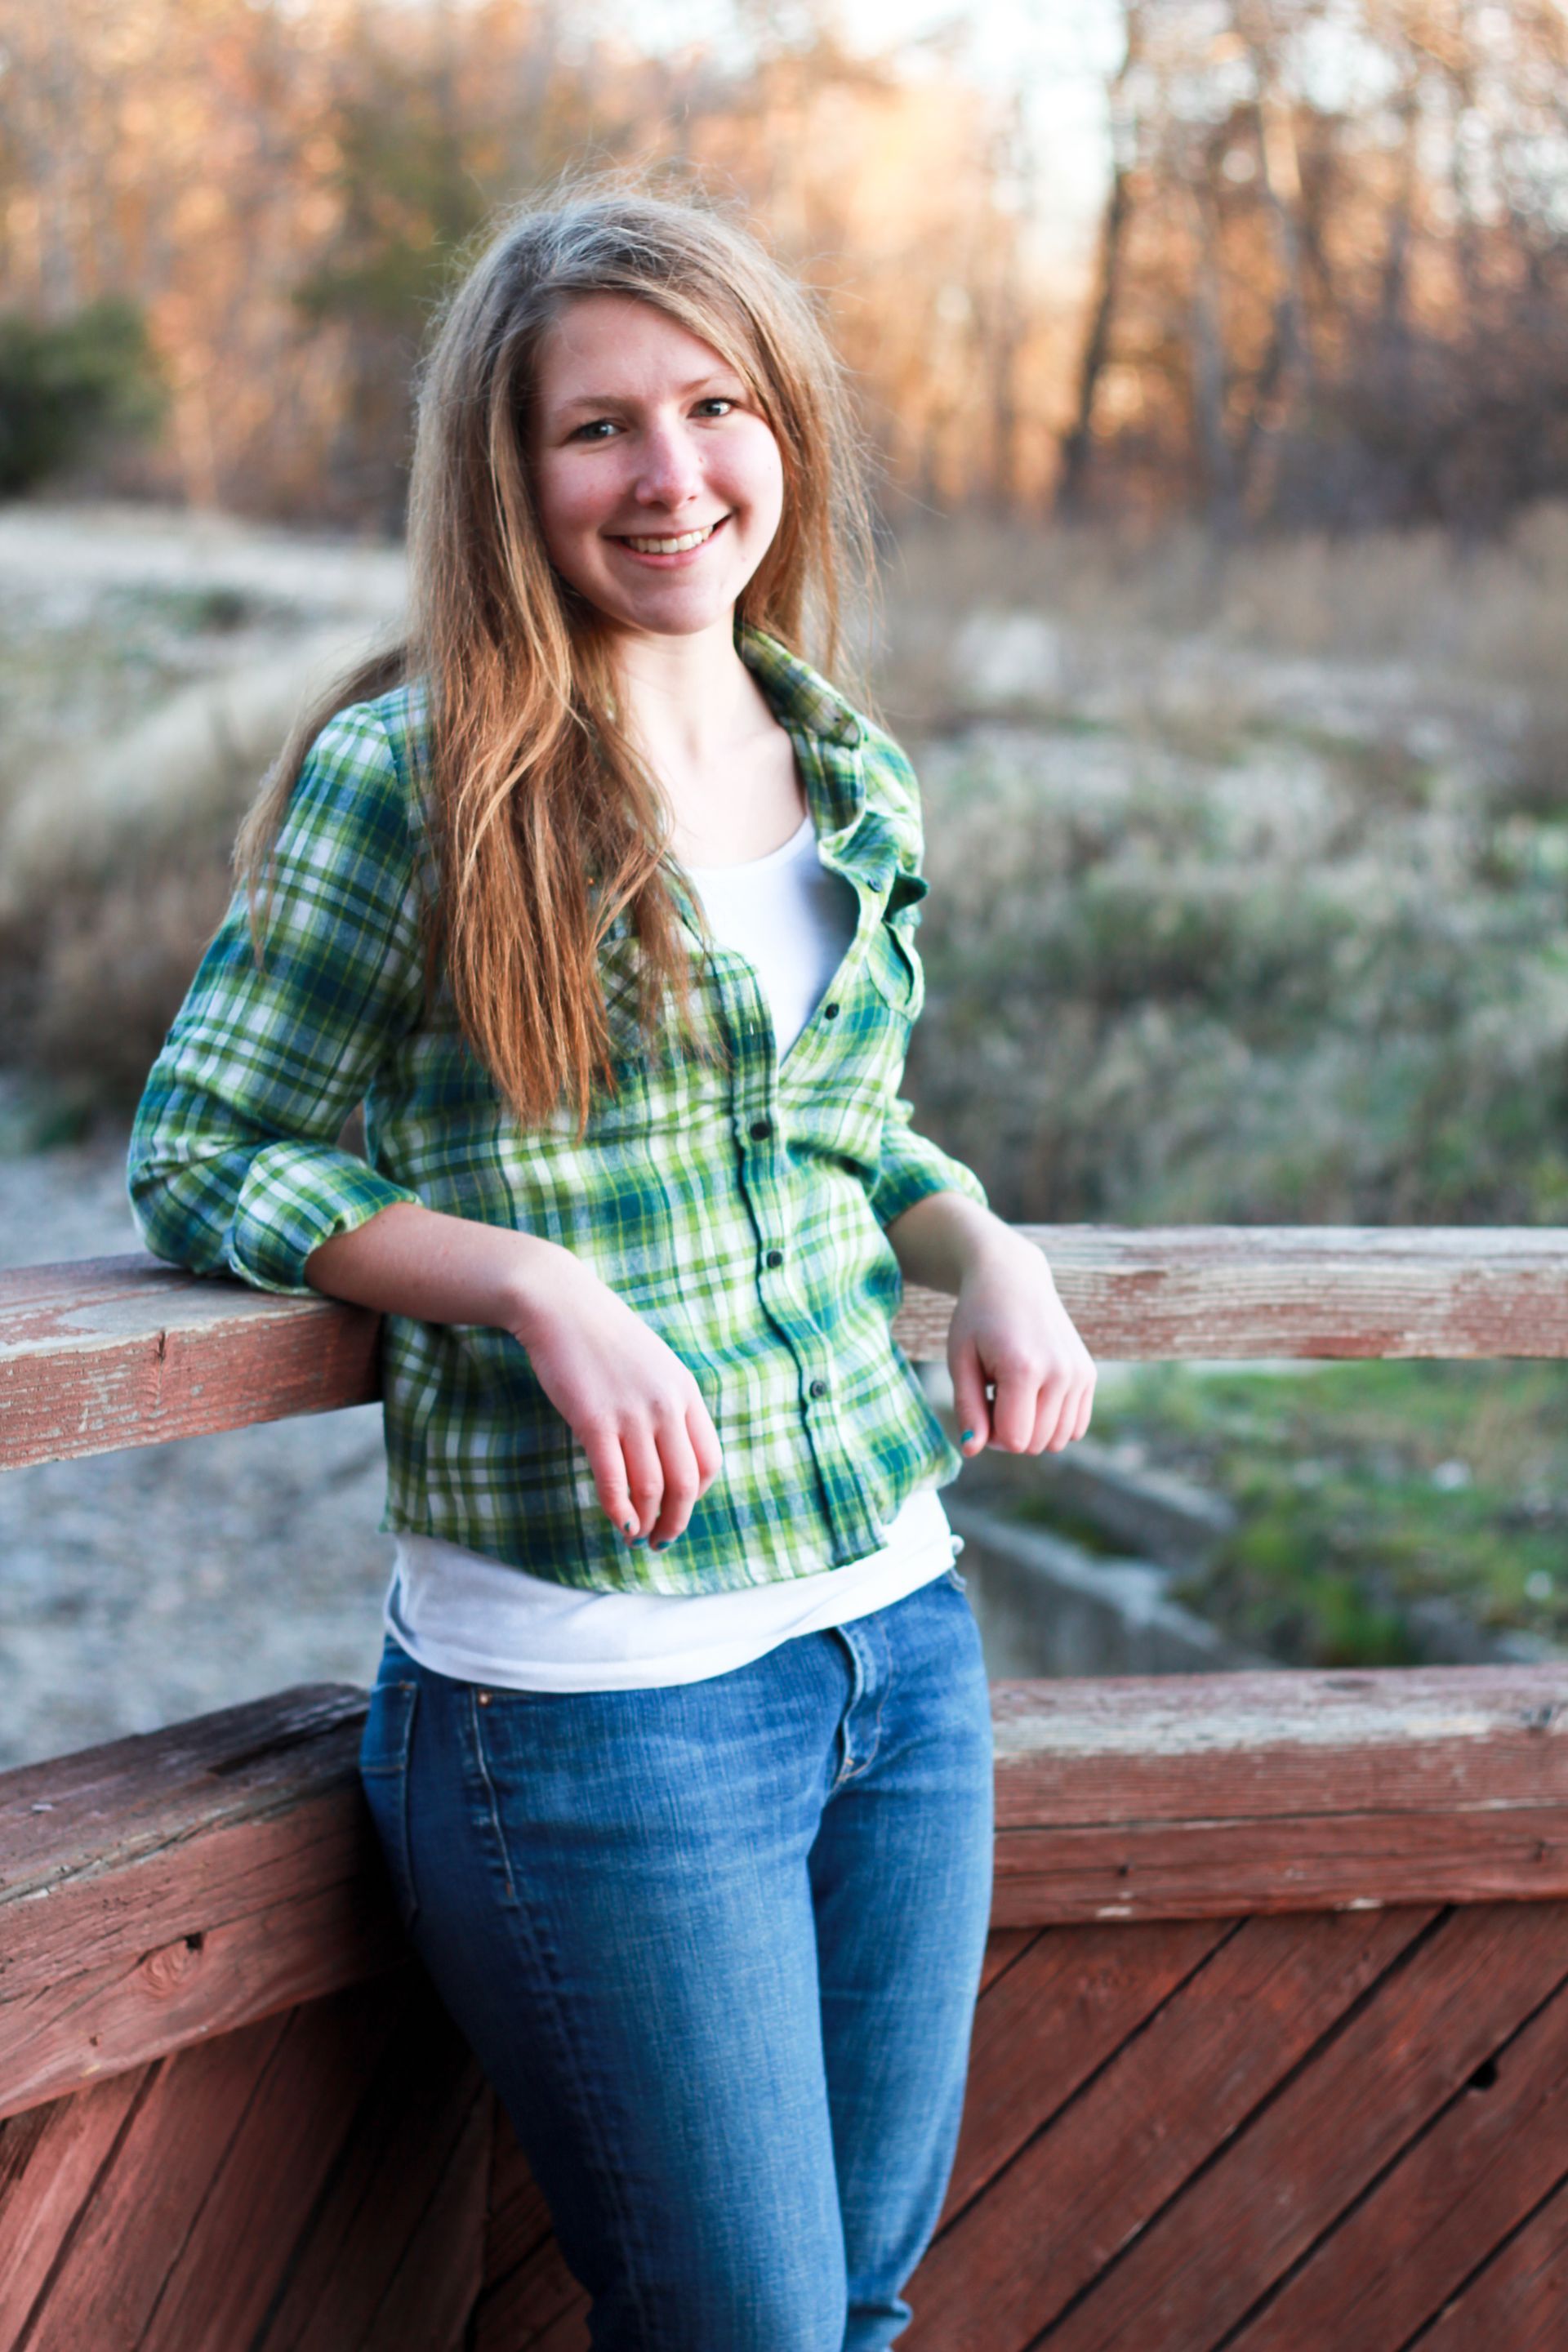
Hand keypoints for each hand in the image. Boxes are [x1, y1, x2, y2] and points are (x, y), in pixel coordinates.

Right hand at [508, 1250, 723, 1548]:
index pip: (710, 1460)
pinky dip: (619, 1510)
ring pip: (651, 1486)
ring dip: (647, 1522)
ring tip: (637, 1538)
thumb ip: (667, 1404)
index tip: (679, 1508)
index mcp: (686, 1391)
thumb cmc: (602, 1337)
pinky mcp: (594, 1420)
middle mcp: (667, 1404)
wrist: (560, 1304)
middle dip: (677, 1520)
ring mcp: (632, 1413)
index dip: (698, 1495)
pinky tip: (619, 1525)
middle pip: (686, 1482)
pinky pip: (613, 1479)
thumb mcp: (653, 1365)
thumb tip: (668, 1452)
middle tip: (662, 1540)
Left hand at [946, 1229, 1095, 1457]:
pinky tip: (1034, 1395)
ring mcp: (1080, 1373)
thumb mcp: (960, 1361)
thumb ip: (967, 1409)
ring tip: (1014, 1394)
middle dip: (1009, 1432)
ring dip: (1032, 1429)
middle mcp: (1060, 1372)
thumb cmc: (978, 1319)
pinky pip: (1075, 1427)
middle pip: (1036, 1444)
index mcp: (1023, 1369)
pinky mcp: (1089, 1374)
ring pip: (1058, 1440)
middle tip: (993, 1396)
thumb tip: (973, 1450)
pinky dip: (1053, 1423)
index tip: (979, 1406)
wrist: (1013, 1278)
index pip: (1013, 1440)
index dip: (990, 1436)